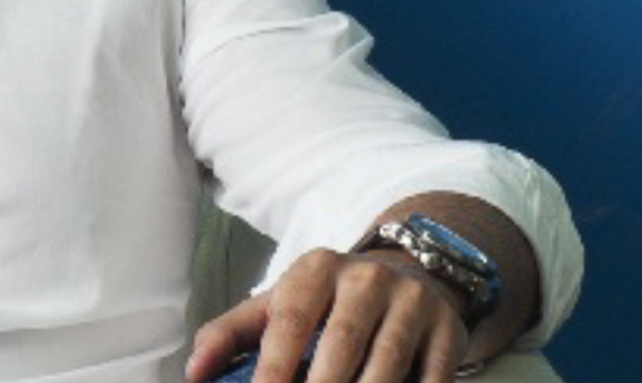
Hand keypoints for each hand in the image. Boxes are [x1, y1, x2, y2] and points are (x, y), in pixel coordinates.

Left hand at [186, 249, 468, 382]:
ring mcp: (412, 302)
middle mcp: (366, 278)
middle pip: (342, 344)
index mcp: (316, 269)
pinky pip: (431, 376)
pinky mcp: (448, 330)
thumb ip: (232, 334)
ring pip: (387, 363)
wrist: (409, 274)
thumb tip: (193, 373)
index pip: (291, 321)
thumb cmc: (329, 300)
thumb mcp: (279, 302)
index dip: (275, 366)